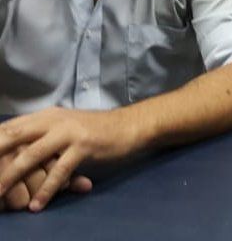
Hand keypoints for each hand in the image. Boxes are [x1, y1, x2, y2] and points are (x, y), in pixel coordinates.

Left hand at [0, 108, 131, 210]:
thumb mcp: (65, 126)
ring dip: (12, 177)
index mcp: (47, 115)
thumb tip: (15, 149)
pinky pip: (59, 171)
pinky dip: (46, 190)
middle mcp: (54, 120)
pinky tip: (36, 205)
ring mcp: (69, 132)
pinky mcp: (84, 146)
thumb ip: (42, 134)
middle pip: (14, 136)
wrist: (129, 126)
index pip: (10, 127)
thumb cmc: (96, 130)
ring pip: (32, 155)